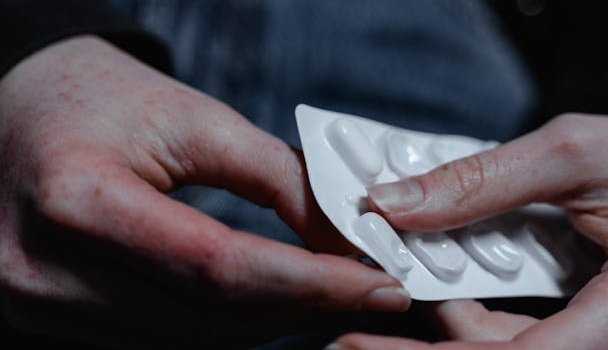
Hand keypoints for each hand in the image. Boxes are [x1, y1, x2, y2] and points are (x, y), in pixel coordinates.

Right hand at [0, 36, 409, 347]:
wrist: (17, 108)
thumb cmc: (101, 101)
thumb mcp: (192, 119)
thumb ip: (277, 178)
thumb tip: (347, 237)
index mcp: (76, 200)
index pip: (220, 268)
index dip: (313, 282)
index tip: (382, 282)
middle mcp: (42, 271)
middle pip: (205, 321)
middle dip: (300, 310)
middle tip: (367, 291)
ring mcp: (33, 308)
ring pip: (182, 343)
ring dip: (263, 325)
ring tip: (322, 295)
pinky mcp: (42, 323)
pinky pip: (151, 344)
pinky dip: (215, 329)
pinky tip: (262, 305)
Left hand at [332, 114, 607, 348]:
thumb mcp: (579, 153)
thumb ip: (483, 181)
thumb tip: (394, 204)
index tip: (361, 341)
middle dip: (432, 338)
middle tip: (363, 324)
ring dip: (458, 322)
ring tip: (413, 278)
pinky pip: (537, 342)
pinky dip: (489, 317)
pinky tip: (458, 285)